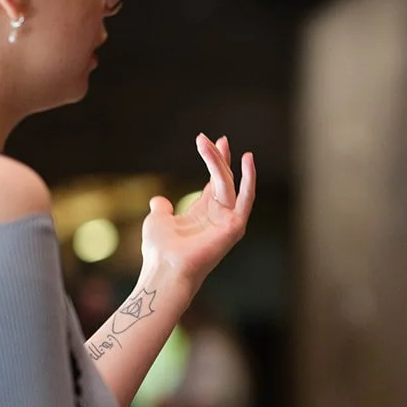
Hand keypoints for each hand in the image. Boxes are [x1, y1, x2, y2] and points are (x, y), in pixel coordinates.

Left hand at [141, 134, 256, 285]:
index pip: (214, 183)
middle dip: (219, 157)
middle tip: (216, 137)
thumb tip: (158, 200)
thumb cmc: (159, 251)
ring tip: (217, 141)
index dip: (214, 161)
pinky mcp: (235, 226)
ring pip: (228, 183)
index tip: (213, 141)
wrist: (164, 269)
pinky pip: (245, 198)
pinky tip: (247, 159)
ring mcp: (228, 221)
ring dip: (221, 162)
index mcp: (202, 214)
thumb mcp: (157, 221)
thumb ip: (161, 209)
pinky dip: (249, 179)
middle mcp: (218, 216)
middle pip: (223, 180)